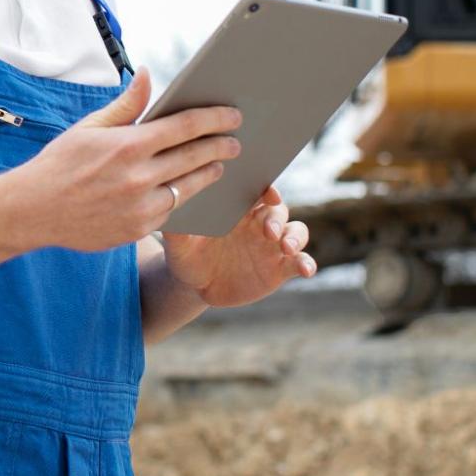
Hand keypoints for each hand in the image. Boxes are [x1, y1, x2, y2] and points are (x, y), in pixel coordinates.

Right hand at [0, 68, 240, 253]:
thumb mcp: (90, 127)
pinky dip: (184, 197)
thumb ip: (126, 104)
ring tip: (219, 165)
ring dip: (209, 173)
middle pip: (196, 156)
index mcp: (128, 145)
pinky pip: (173, 210)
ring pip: (190, 186)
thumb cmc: (60, 163)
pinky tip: (190, 188)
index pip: (185, 127)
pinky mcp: (139, 229)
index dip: (214, 119)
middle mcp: (138, 176)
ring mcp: (141, 206)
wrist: (34, 210)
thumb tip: (148, 75)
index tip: (232, 115)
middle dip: (221, 146)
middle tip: (236, 141)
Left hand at [160, 184, 315, 307]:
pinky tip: (306, 269)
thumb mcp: (177, 243)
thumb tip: (168, 205)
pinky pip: (300, 262)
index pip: (257, 190)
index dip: (267, 189)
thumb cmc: (185, 255)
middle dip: (277, 216)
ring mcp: (272, 245)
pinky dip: (307, 263)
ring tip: (286, 247)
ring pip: (296, 231)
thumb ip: (176, 228)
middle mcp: (258, 222)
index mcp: (237, 208)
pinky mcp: (279, 269)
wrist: (194, 286)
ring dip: (295, 236)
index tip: (268, 194)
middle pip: (278, 209)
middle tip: (267, 230)